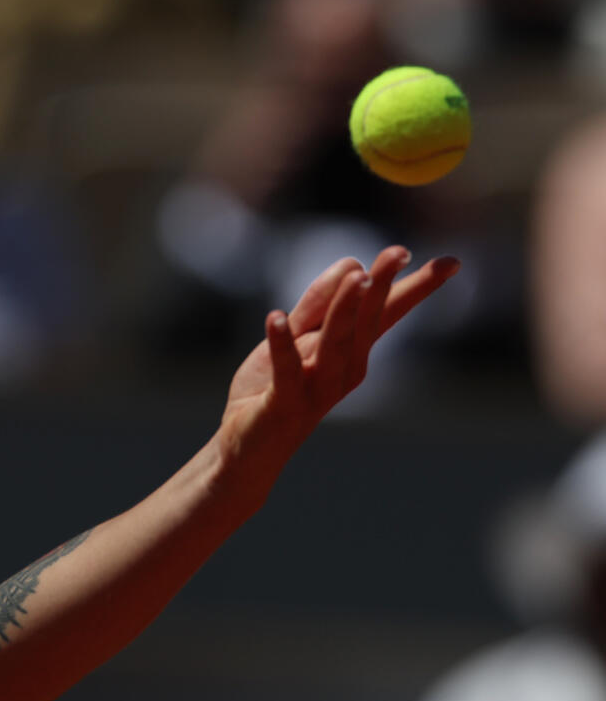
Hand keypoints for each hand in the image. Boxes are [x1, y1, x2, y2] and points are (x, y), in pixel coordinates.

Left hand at [220, 246, 458, 465]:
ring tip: (357, 277)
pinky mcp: (285, 404)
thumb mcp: (296, 338)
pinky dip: (281, 345)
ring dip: (344, 310)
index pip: (388, 313)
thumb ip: (318, 304)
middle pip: (366, 323)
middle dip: (382, 287)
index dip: (418, 288)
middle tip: (397, 252)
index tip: (452, 262)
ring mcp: (317, 390)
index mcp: (352, 352)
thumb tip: (353, 265)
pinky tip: (275, 317)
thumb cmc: (274, 389)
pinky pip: (286, 370)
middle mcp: (344, 371)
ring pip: (335, 344)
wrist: (248, 448)